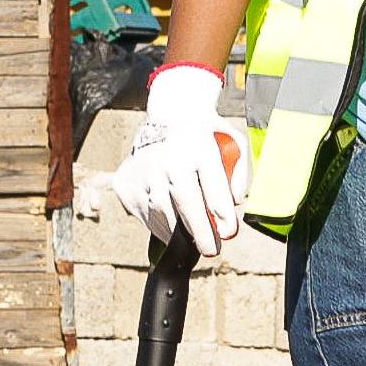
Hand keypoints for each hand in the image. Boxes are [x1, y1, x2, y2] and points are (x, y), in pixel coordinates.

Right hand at [107, 63, 250, 256]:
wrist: (169, 114)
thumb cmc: (207, 137)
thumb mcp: (233, 144)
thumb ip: (238, 173)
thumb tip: (234, 203)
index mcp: (198, 148)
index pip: (211, 186)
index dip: (220, 214)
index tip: (228, 233)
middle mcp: (168, 159)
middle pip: (184, 204)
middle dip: (200, 232)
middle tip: (211, 250)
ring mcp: (144, 170)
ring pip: (161, 213)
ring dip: (178, 232)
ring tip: (192, 240)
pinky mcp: (126, 182)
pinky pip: (143, 214)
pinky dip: (159, 226)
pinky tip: (171, 227)